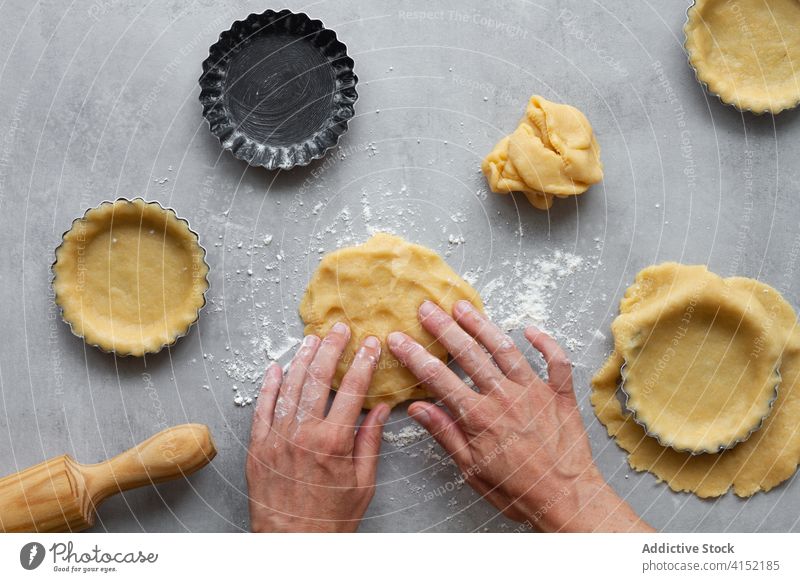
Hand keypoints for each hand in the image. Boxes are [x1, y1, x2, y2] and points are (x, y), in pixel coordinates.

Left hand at [246, 323, 389, 531]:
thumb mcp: (363, 483)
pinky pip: (261, 408)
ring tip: (312, 340)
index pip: (352, 389)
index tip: (370, 344)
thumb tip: (380, 409)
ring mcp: (277, 438)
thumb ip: (370, 442)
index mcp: (333, 441)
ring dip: (302, 359)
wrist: (293, 543)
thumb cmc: (331, 520)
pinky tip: (276, 368)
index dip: (363, 362)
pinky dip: (268, 386)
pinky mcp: (258, 447)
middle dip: (331, 349)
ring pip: (289, 387)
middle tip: (339, 330)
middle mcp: (303, 433)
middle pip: (318, 378)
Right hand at [387, 300, 651, 531]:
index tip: (398, 339)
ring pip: (505, 348)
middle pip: (469, 353)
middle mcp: (505, 396)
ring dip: (482, 325)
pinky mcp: (561, 394)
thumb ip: (446, 434)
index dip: (415, 355)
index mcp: (479, 416)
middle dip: (444, 328)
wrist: (568, 500)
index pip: (438, 378)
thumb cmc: (518, 492)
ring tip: (463, 307)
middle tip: (427, 308)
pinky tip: (530, 328)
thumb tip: (419, 408)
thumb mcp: (472, 470)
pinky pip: (555, 360)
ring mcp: (535, 391)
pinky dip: (545, 342)